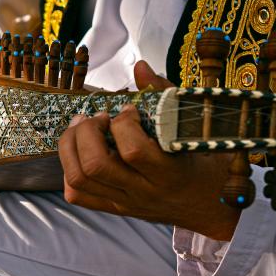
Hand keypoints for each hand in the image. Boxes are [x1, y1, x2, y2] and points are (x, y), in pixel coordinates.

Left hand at [58, 61, 240, 240]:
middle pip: (95, 165)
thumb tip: (140, 67)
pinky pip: (77, 195)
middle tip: (97, 118)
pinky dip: (70, 169)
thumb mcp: (191, 128)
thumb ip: (165, 95)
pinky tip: (79, 152)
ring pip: (79, 179)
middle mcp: (143, 191)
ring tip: (81, 128)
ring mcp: (124, 202)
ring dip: (71, 146)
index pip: (133, 151)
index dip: (123, 123)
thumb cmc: (200, 161)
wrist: (205, 203)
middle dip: (86, 133)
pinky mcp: (112, 208)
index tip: (129, 110)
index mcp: (168, 173)